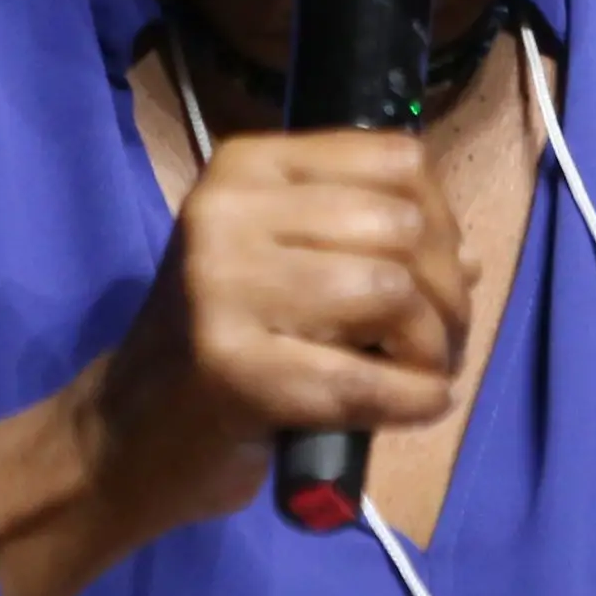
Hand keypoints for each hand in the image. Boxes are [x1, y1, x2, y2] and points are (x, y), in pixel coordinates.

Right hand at [0, 130, 473, 595]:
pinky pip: (360, 379)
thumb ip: (369, 247)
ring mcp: (220, 287)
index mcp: (246, 167)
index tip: (439, 272)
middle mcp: (227, 212)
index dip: (443, 221)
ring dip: (434, 348)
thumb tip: (470, 259)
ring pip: (389, 291)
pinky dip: (412, 399)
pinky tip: (420, 406)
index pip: (395, 160)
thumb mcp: (286, 269)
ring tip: (426, 375)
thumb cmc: (223, 345)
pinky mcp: (230, 368)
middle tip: (440, 342)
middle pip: (400, 226)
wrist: (125, 435)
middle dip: (447, 293)